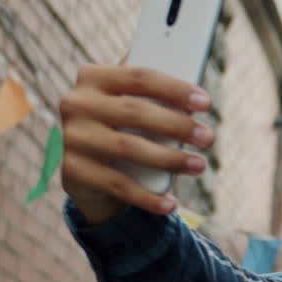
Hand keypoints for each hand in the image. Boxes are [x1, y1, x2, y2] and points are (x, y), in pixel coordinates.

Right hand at [59, 65, 214, 223]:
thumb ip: (153, 92)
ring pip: (129, 148)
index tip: (207, 104)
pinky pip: (117, 185)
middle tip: (208, 138)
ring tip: (199, 165)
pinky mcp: (73, 170)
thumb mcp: (131, 103)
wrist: (85, 166)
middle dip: (178, 126)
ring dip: (170, 159)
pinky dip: (148, 197)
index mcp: (94, 77)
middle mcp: (77, 104)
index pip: (140, 78)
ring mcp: (73, 137)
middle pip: (136, 112)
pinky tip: (171, 204)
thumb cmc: (122, 126)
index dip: (176, 90)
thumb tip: (195, 90)